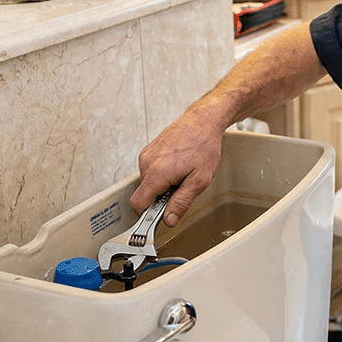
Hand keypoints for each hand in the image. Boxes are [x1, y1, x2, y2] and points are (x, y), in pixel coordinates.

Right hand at [129, 103, 224, 225]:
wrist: (203, 121)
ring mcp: (146, 155)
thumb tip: (169, 220)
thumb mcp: (199, 180)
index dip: (147, 215)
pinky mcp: (149, 150)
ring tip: (182, 174)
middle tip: (181, 189)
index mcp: (156, 172)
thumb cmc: (203, 145)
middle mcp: (146, 162)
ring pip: (147, 183)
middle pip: (143, 194)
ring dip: (162, 186)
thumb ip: (181, 202)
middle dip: (159, 199)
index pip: (138, 204)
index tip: (158, 218)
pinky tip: (178, 166)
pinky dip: (161, 174)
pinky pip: (150, 171)